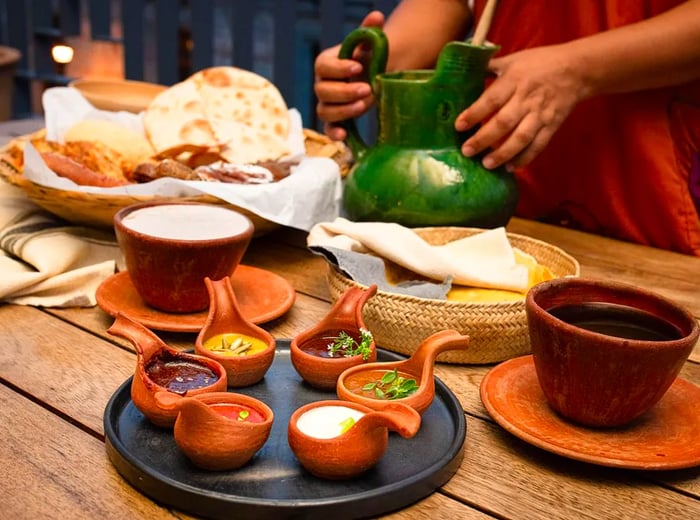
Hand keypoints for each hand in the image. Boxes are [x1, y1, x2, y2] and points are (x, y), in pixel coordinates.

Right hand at [314, 11, 384, 140]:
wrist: (374, 78)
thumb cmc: (368, 60)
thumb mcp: (370, 45)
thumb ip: (370, 31)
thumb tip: (376, 16)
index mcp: (326, 64)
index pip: (324, 66)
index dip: (339, 68)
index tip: (357, 67)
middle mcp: (321, 85)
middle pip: (323, 91)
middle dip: (345, 91)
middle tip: (367, 88)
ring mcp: (327, 104)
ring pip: (325, 111)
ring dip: (343, 111)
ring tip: (364, 106)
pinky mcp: (334, 121)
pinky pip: (328, 129)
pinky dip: (334, 133)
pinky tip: (344, 136)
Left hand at [455, 44, 586, 169]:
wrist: (578, 69)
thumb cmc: (540, 62)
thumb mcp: (514, 59)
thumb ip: (490, 67)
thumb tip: (464, 70)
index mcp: (514, 80)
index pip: (491, 100)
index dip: (474, 113)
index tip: (459, 126)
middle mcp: (526, 99)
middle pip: (503, 122)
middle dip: (483, 139)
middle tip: (467, 151)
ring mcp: (540, 114)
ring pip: (520, 137)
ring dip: (503, 153)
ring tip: (487, 164)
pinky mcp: (552, 125)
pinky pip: (538, 145)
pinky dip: (525, 158)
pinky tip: (510, 167)